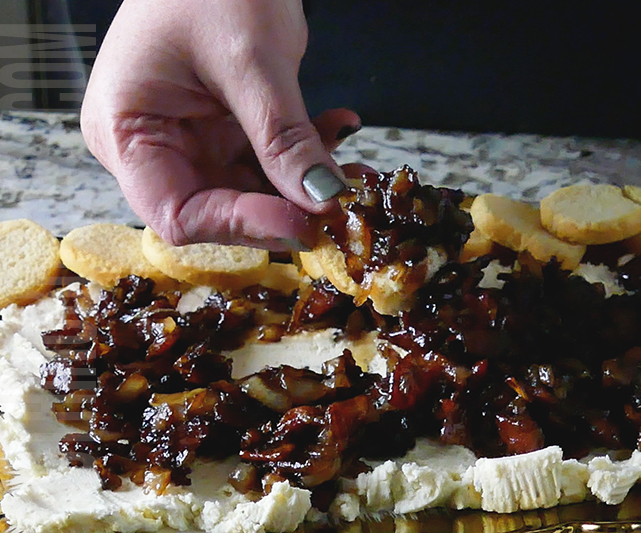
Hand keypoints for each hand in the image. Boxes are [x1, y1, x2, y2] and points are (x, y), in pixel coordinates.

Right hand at [81, 0, 359, 250]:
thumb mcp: (252, 61)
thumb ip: (283, 139)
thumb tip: (321, 200)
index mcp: (125, 130)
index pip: (177, 213)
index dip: (242, 226)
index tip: (304, 222)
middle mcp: (148, 142)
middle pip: (216, 207)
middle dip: (282, 206)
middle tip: (338, 201)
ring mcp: (185, 134)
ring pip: (248, 188)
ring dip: (301, 181)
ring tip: (350, 165)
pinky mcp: (219, 126)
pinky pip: (263, 158)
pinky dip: (302, 152)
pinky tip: (337, 127)